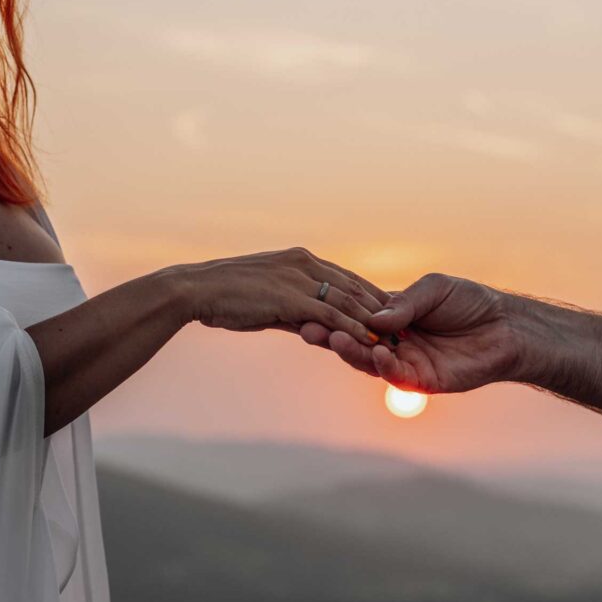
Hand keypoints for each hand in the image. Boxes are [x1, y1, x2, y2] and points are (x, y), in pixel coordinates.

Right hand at [179, 247, 388, 345]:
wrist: (196, 290)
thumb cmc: (225, 298)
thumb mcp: (266, 300)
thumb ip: (292, 311)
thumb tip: (311, 328)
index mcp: (299, 259)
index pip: (345, 277)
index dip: (370, 294)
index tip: (390, 311)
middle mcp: (304, 263)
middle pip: (354, 286)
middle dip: (381, 306)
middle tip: (406, 324)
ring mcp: (299, 279)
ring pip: (348, 299)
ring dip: (374, 319)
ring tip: (396, 336)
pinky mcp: (291, 298)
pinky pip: (332, 315)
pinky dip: (353, 328)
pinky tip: (370, 342)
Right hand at [301, 273, 520, 392]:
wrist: (506, 326)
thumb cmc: (471, 301)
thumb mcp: (433, 290)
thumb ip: (404, 304)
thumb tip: (374, 317)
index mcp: (393, 318)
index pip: (356, 318)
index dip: (335, 314)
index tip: (310, 306)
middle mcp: (395, 342)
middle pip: (356, 342)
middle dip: (331, 336)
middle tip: (307, 328)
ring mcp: (407, 363)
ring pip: (370, 361)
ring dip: (351, 351)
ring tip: (334, 339)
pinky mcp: (423, 381)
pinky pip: (397, 376)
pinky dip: (384, 365)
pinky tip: (376, 352)